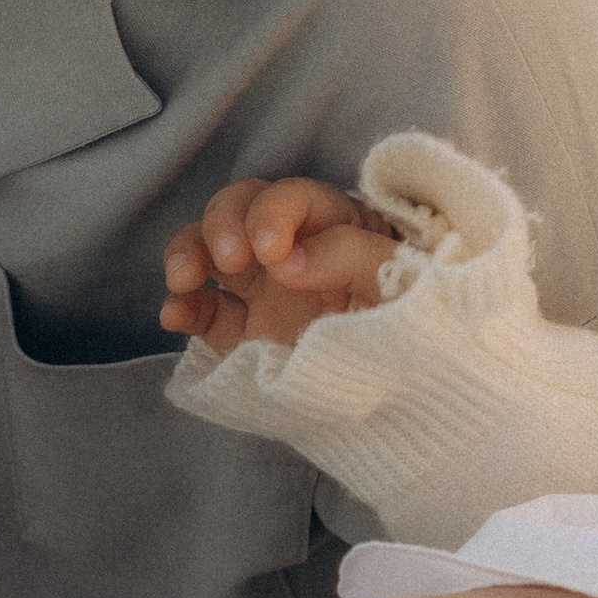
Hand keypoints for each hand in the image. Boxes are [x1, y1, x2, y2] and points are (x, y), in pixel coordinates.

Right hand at [160, 176, 400, 357]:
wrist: (423, 398)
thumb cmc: (423, 324)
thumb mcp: (405, 279)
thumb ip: (352, 256)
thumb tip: (287, 260)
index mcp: (336, 225)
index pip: (293, 198)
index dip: (272, 214)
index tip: (271, 250)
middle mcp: (292, 248)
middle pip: (238, 209)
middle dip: (222, 224)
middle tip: (230, 259)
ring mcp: (263, 289)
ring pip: (208, 249)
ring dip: (188, 253)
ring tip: (183, 280)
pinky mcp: (243, 330)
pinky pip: (201, 310)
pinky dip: (181, 307)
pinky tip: (174, 316)